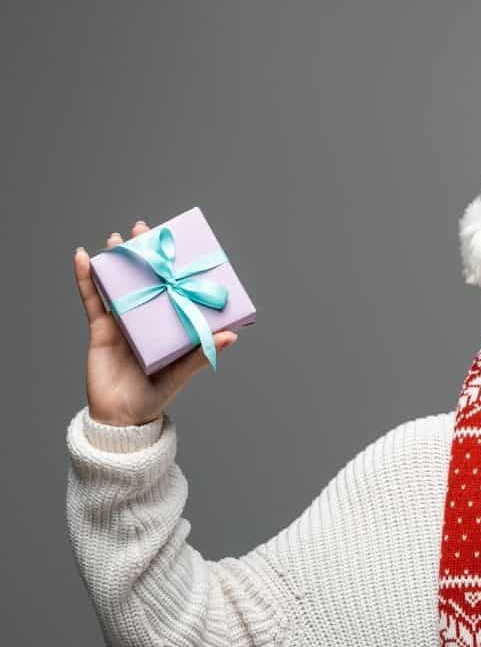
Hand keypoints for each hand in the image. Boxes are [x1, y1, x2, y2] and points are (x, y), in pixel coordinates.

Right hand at [74, 220, 239, 426]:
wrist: (121, 418)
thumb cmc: (155, 396)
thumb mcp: (181, 374)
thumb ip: (201, 353)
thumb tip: (232, 335)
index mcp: (168, 324)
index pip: (172, 288)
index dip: (173, 266)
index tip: (177, 243)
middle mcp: (147, 318)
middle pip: (145, 279)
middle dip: (143, 254)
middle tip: (143, 227)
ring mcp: (122, 321)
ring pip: (118, 283)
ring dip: (116, 260)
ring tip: (117, 237)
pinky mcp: (100, 329)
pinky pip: (92, 299)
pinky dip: (86, 278)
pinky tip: (81, 257)